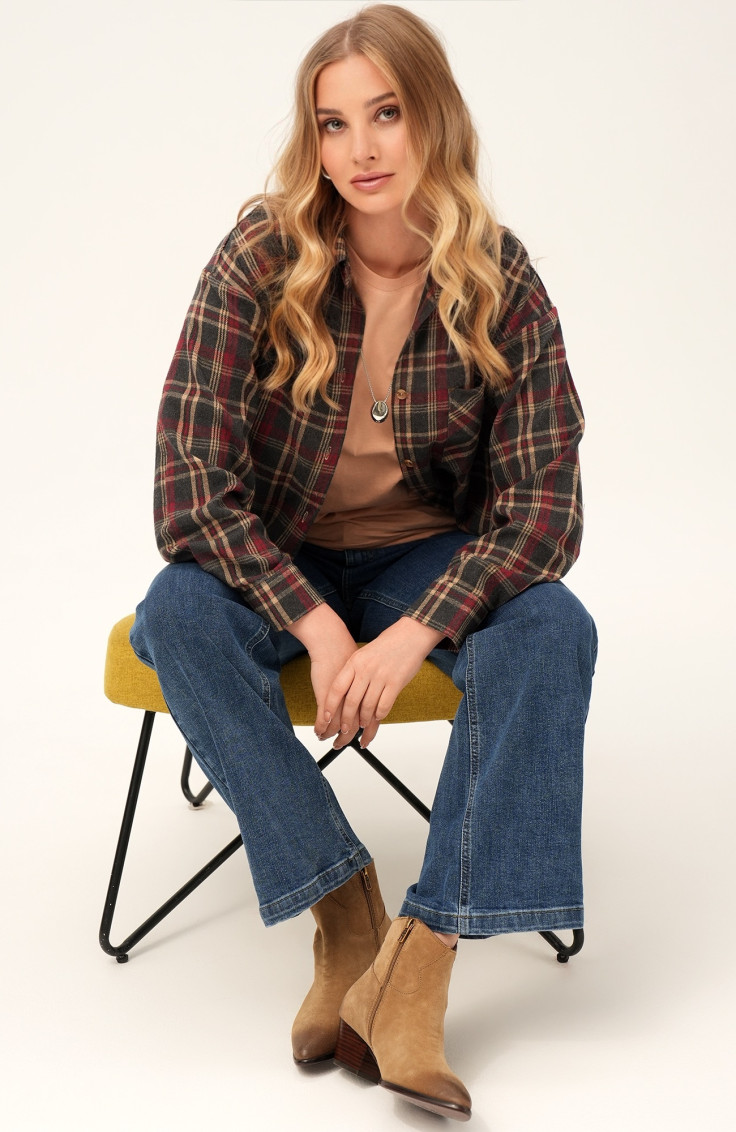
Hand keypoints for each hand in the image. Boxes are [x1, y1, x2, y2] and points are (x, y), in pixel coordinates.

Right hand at [285, 604, 358, 742]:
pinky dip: (321, 727)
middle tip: (340, 744)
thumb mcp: (365, 672)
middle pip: (354, 726)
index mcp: (369, 692)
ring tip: (326, 739)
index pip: (372, 719)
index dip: (368, 734)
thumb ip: (368, 688)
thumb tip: (371, 701)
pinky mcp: (326, 696)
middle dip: (347, 739)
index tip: (364, 743)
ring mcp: (342, 698)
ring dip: (332, 735)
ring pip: (339, 726)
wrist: (332, 642)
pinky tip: (318, 731)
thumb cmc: (346, 655)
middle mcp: (356, 698)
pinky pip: (324, 719)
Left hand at [321, 617, 443, 748]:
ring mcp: (381, 676)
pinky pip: (384, 705)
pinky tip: (377, 717)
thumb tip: (345, 692)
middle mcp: (366, 670)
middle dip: (347, 720)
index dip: (331, 706)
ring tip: (362, 725)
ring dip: (364, 720)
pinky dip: (379, 714)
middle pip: (351, 702)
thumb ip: (355, 671)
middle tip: (345, 730)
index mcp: (355, 662)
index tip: (326, 718)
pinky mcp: (396, 683)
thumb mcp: (364, 653)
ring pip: (367, 707)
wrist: (411, 634)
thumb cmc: (387, 644)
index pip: (337, 689)